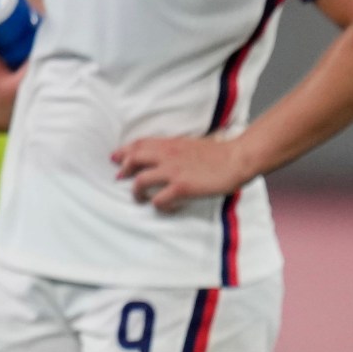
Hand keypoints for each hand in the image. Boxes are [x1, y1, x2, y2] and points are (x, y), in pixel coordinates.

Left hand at [113, 134, 255, 211]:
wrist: (237, 158)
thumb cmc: (218, 153)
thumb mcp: (189, 144)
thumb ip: (172, 149)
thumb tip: (160, 156)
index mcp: (169, 144)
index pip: (138, 144)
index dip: (123, 151)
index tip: (115, 158)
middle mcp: (166, 155)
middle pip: (132, 160)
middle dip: (123, 170)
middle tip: (120, 178)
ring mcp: (172, 171)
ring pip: (140, 182)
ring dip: (136, 193)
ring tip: (141, 198)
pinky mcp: (181, 187)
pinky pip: (159, 200)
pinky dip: (159, 206)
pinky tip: (167, 207)